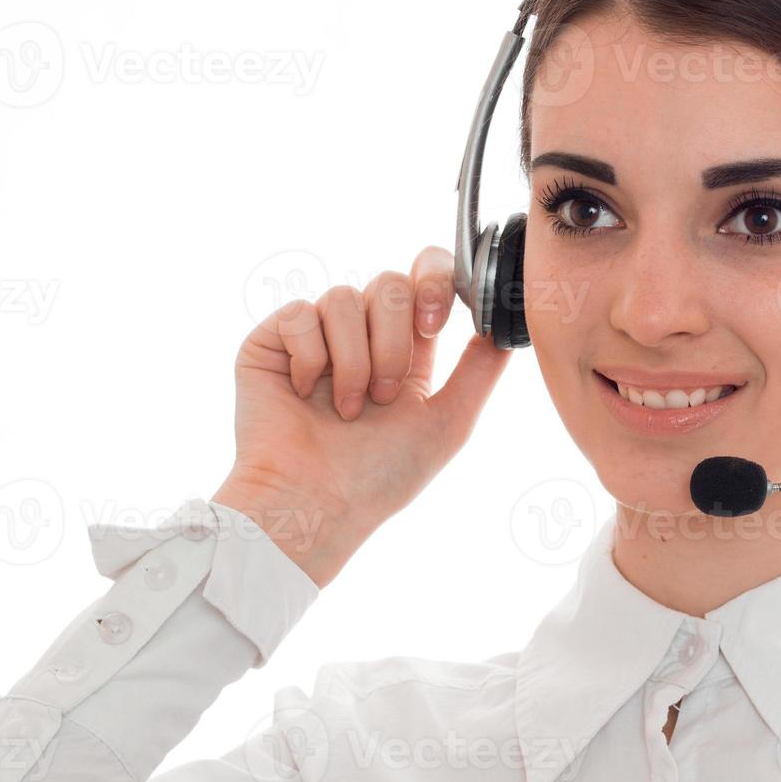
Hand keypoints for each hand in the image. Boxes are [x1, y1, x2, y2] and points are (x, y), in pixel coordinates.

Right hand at [213, 246, 511, 586]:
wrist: (316, 503)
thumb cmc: (379, 477)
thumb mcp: (449, 423)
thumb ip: (480, 370)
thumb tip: (508, 326)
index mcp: (406, 346)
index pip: (425, 278)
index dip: (435, 281)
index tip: (436, 322)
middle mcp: (361, 333)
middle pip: (390, 282)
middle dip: (395, 341)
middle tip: (387, 393)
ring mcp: (315, 335)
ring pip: (344, 296)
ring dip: (354, 360)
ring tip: (348, 409)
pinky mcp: (271, 341)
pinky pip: (299, 314)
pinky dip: (311, 358)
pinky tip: (305, 394)